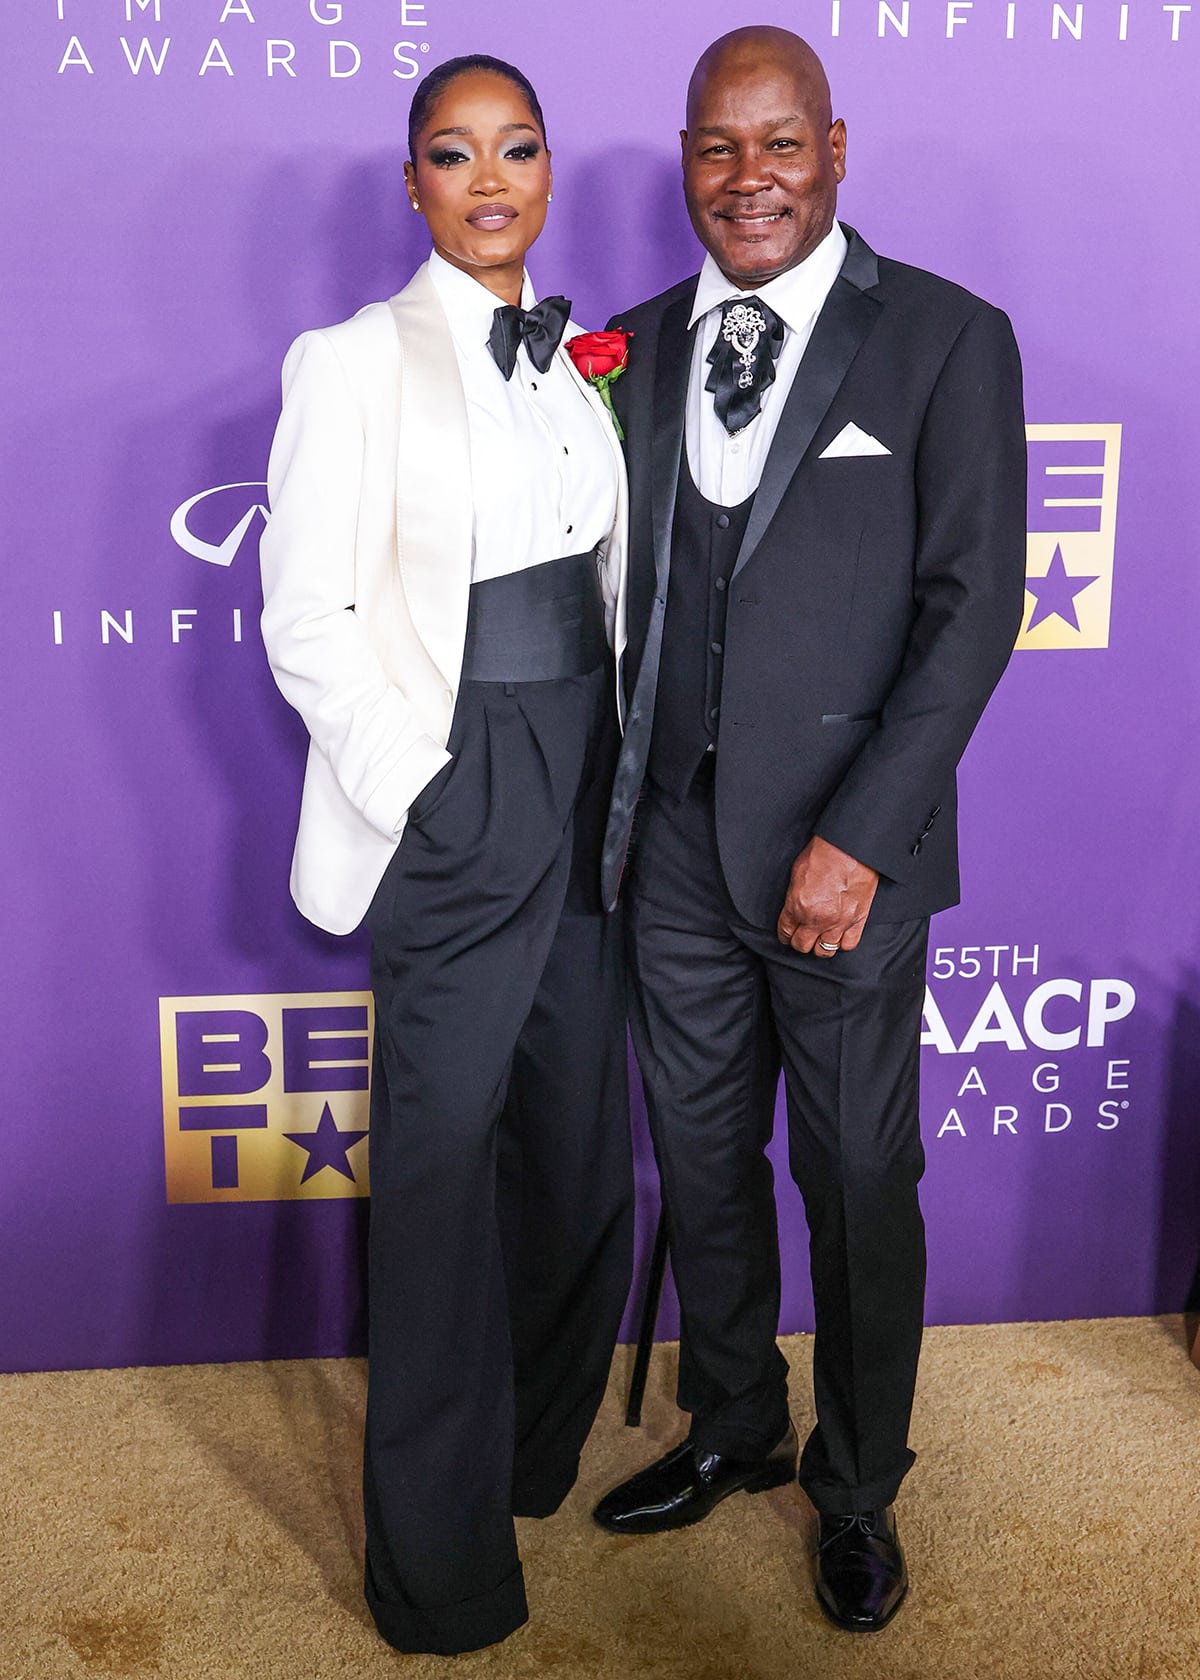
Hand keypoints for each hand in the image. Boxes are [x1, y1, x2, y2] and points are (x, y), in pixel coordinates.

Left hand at [776, 836, 878, 958]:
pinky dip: (842, 943)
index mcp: (798, 907)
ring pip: (825, 950)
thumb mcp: (796, 874)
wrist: (849, 848)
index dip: (785, 935)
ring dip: (820, 945)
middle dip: (800, 942)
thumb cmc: (823, 854)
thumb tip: (793, 908)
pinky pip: (848, 945)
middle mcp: (817, 919)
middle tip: (802, 936)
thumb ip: (793, 898)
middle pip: (803, 946)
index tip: (787, 935)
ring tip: (820, 937)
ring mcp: (839, 922)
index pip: (786, 932)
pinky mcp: (858, 920)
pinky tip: (839, 935)